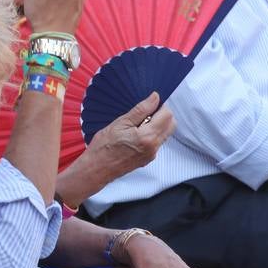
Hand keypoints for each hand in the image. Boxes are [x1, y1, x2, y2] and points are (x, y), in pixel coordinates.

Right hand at [59, 95, 174, 207]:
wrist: (96, 169)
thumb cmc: (103, 148)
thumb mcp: (120, 123)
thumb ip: (141, 110)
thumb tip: (155, 98)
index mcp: (148, 136)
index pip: (167, 115)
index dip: (160, 106)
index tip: (149, 104)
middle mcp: (153, 147)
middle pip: (171, 124)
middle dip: (163, 114)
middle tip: (146, 112)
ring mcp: (152, 154)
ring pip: (165, 133)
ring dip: (158, 124)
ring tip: (137, 124)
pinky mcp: (148, 159)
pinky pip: (157, 142)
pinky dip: (152, 134)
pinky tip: (135, 134)